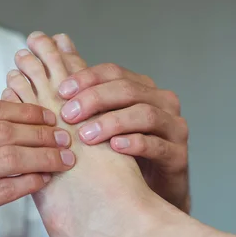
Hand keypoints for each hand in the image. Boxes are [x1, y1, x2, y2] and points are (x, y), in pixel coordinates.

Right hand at [0, 100, 74, 236]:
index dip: (27, 111)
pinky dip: (30, 183)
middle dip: (42, 134)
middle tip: (65, 140)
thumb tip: (20, 121)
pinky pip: (4, 190)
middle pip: (4, 132)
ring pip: (8, 159)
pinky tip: (44, 180)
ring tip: (63, 160)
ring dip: (43, 158)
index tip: (50, 118)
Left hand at [51, 34, 190, 212]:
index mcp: (143, 89)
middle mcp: (163, 103)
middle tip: (68, 115)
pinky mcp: (179, 156)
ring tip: (86, 136)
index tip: (61, 92)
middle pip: (128, 90)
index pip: (114, 72)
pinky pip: (157, 144)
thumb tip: (57, 41)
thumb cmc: (121, 155)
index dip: (87, 79)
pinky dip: (135, 144)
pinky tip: (115, 148)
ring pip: (145, 114)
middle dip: (95, 99)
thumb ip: (84, 87)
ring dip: (112, 122)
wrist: (147, 196)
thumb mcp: (102, 120)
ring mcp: (174, 128)